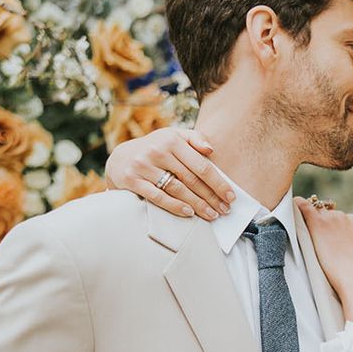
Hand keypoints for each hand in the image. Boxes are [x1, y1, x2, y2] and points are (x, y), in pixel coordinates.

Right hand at [104, 127, 234, 220]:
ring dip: (197, 204)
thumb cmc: (156, 147)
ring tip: (212, 215)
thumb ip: (194, 139)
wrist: (121, 157)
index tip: (231, 196)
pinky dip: (175, 206)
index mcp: (172, 140)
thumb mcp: (174, 136)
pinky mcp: (133, 181)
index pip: (201, 166)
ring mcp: (144, 166)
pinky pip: (158, 197)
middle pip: (191, 179)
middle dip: (211, 197)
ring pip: (177, 189)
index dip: (218, 182)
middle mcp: (157, 152)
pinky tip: (189, 213)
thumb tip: (211, 150)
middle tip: (225, 210)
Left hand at [296, 198, 352, 320]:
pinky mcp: (318, 224)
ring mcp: (330, 219)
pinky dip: (298, 206)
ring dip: (311, 221)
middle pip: (328, 216)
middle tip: (318, 240)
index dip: (334, 229)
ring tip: (303, 231)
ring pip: (316, 213)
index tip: (329, 238)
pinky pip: (304, 207)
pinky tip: (293, 207)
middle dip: (323, 226)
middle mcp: (343, 217)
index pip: (340, 220)